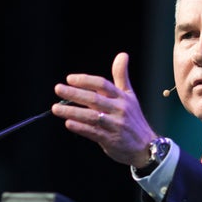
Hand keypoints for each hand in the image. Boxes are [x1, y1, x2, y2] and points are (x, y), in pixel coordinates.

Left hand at [52, 52, 156, 166]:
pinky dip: (80, 128)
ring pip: (91, 116)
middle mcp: (119, 110)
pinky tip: (69, 123)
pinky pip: (93, 133)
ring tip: (56, 108)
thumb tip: (122, 55)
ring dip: (72, 112)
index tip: (70, 78)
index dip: (86, 81)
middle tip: (58, 89)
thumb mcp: (130, 96)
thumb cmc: (133, 119)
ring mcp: (115, 125)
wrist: (145, 146)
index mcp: (122, 98)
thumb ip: (121, 76)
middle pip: (94, 99)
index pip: (103, 84)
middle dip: (74, 93)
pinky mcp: (111, 140)